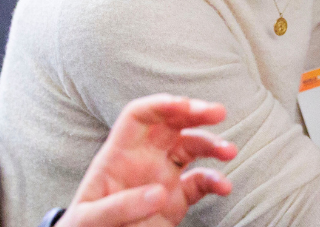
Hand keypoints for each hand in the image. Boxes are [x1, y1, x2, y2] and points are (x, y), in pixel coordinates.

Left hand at [59, 95, 236, 226]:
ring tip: (230, 151)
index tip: (183, 106)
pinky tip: (224, 186)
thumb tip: (159, 192)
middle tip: (217, 111)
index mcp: (118, 154)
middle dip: (194, 113)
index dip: (160, 105)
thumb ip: (119, 206)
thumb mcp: (89, 219)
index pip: (139, 116)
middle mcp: (143, 159)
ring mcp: (161, 177)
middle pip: (171, 123)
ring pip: (190, 147)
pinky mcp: (176, 200)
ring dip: (211, 144)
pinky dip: (214, 181)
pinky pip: (199, 183)